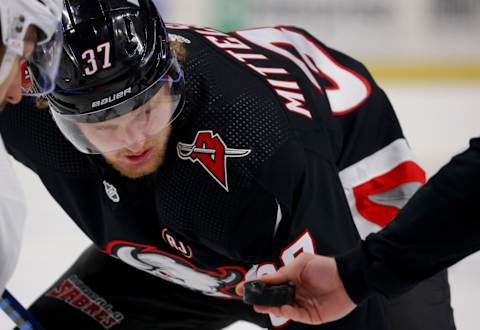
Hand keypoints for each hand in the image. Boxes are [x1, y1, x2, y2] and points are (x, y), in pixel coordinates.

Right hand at [236, 253, 355, 324]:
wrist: (348, 279)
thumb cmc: (325, 267)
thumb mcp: (300, 265)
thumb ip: (282, 274)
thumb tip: (264, 279)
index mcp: (291, 278)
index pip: (269, 283)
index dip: (255, 286)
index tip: (240, 288)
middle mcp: (294, 292)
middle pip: (273, 298)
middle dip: (260, 299)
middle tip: (249, 300)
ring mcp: (302, 304)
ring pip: (281, 308)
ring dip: (270, 307)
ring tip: (260, 305)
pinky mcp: (311, 316)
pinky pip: (295, 316)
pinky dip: (287, 313)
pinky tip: (283, 308)